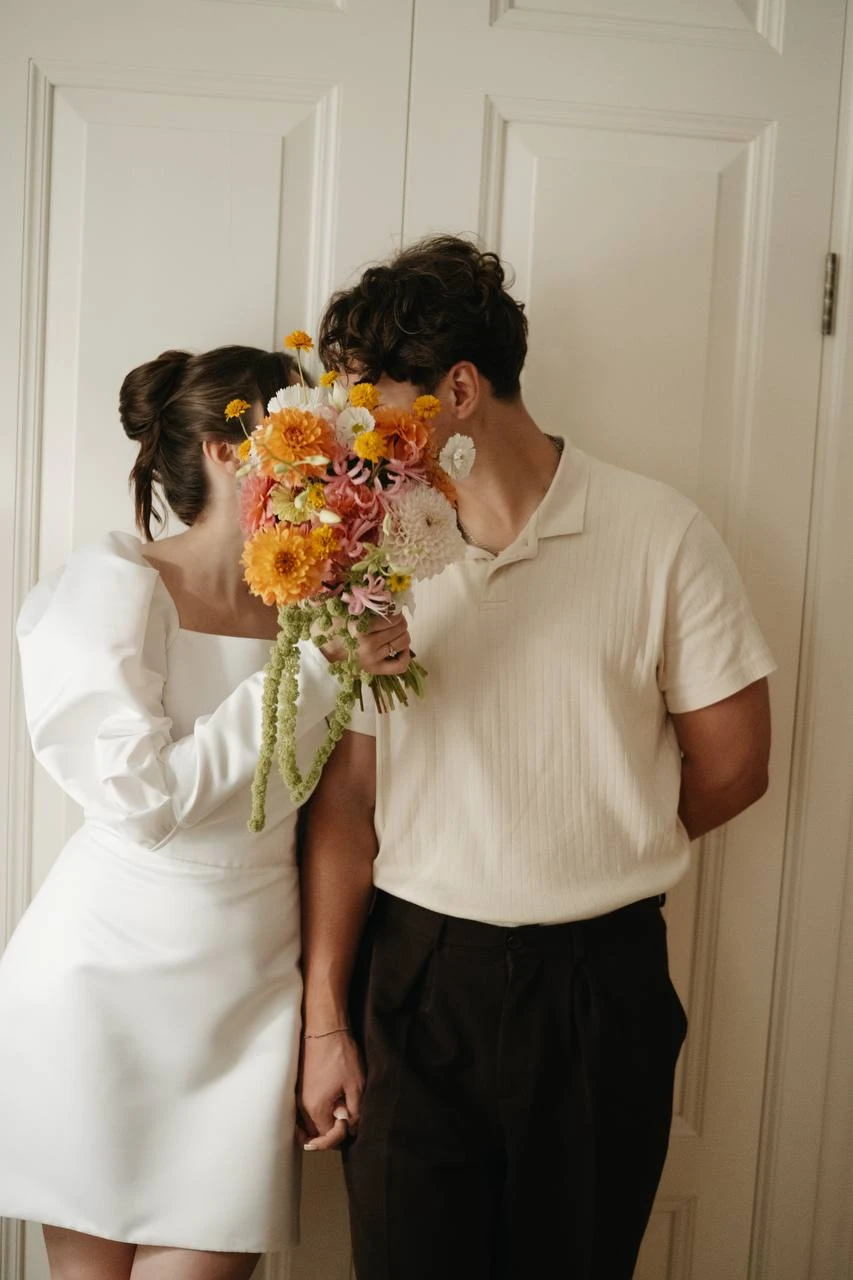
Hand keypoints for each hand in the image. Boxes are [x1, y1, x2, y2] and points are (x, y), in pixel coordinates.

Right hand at [299, 1031, 364, 1152]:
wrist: (325, 1029)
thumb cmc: (341, 1055)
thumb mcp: (356, 1085)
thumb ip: (355, 1111)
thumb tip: (352, 1127)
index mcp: (315, 1108)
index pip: (325, 1138)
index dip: (341, 1133)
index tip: (351, 1119)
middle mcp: (302, 1105)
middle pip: (314, 1133)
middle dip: (330, 1131)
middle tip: (346, 1117)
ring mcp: (298, 1095)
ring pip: (309, 1121)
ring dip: (322, 1122)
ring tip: (338, 1110)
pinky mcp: (298, 1086)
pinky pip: (305, 1109)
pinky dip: (316, 1112)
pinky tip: (329, 1103)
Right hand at [319, 612, 410, 676]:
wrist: (325, 653)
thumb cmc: (335, 629)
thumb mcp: (345, 612)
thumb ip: (363, 605)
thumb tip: (387, 599)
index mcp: (360, 628)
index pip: (391, 618)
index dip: (396, 613)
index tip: (393, 611)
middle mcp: (368, 645)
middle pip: (399, 629)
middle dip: (401, 622)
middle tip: (396, 620)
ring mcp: (373, 659)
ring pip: (403, 643)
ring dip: (403, 635)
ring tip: (397, 632)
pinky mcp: (375, 670)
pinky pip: (400, 665)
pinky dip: (405, 655)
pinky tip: (400, 649)